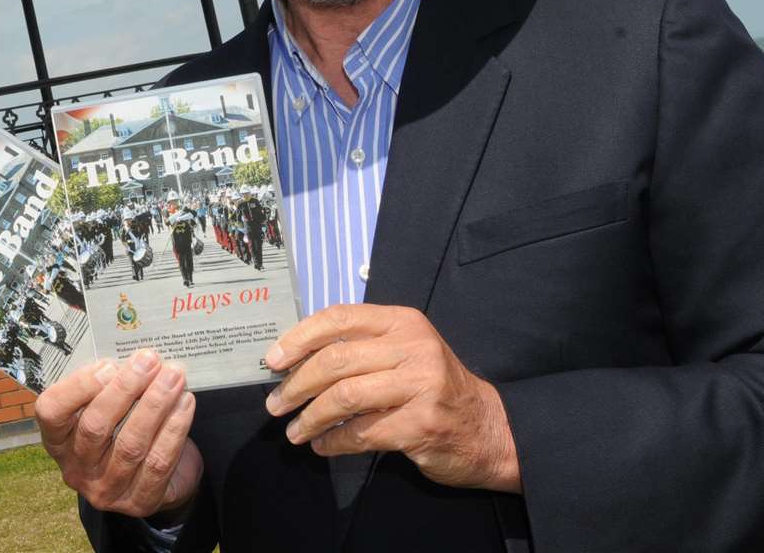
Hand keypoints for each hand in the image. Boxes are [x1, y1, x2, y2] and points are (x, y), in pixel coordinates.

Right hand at [33, 349, 202, 517]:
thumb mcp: (104, 405)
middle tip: (149, 361)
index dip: (79, 387)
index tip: (109, 364)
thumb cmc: (123, 427)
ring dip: (155, 405)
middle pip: (95, 427)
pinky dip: (174, 430)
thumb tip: (134, 358)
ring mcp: (106, 489)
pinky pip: (158, 463)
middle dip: (125, 389)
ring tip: (174, 377)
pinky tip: (185, 404)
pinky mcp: (140, 502)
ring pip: (130, 445)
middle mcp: (76, 468)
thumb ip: (107, 384)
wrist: (153, 476)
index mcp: (58, 438)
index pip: (52, 412)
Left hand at [263, 304, 520, 492]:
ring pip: (345, 397)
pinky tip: (322, 445)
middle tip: (275, 404)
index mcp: (403, 322)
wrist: (490, 429)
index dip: (299, 338)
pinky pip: (362, 433)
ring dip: (311, 416)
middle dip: (297, 384)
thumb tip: (294, 359)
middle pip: (336, 360)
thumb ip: (360, 348)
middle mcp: (413, 348)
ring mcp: (420, 386)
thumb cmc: (434, 387)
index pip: (339, 318)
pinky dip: (334, 441)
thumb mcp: (404, 353)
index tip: (272, 360)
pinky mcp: (421, 424)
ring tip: (294, 431)